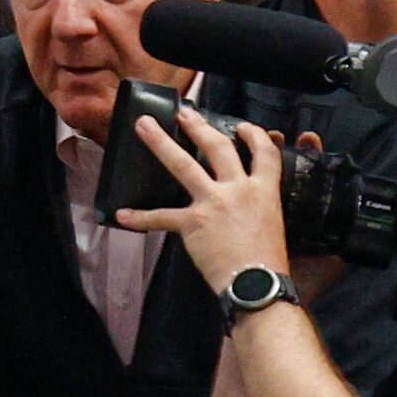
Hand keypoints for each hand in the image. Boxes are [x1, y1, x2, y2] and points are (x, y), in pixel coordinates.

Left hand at [113, 110, 291, 296]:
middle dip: (199, 126)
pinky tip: (122, 215)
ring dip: (160, 142)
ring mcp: (213, 202)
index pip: (264, 152)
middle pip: (218, 147)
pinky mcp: (192, 221)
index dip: (254, 135)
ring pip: (183, 164)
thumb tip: (246, 212)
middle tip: (183, 114)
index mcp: (265, 191)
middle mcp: (239, 189)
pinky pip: (160, 217)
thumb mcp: (274, 225)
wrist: (257, 282)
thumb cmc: (270, 261)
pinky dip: (140, 217)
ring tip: (144, 126)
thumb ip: (259, 210)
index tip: (242, 127)